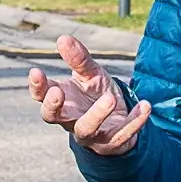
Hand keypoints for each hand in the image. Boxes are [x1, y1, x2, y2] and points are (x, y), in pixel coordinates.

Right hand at [30, 37, 152, 157]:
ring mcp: (90, 134)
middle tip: (57, 92)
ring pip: (86, 129)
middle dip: (53, 106)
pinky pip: (121, 134)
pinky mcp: (111, 143)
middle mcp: (70, 119)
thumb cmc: (97, 93)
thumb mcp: (90, 74)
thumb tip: (63, 38)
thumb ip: (79, 59)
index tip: (35, 71)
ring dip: (97, 115)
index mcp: (62, 100)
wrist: (120, 117)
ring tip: (110, 99)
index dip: (37, 86)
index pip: (41, 96)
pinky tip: (145, 106)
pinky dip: (134, 121)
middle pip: (53, 117)